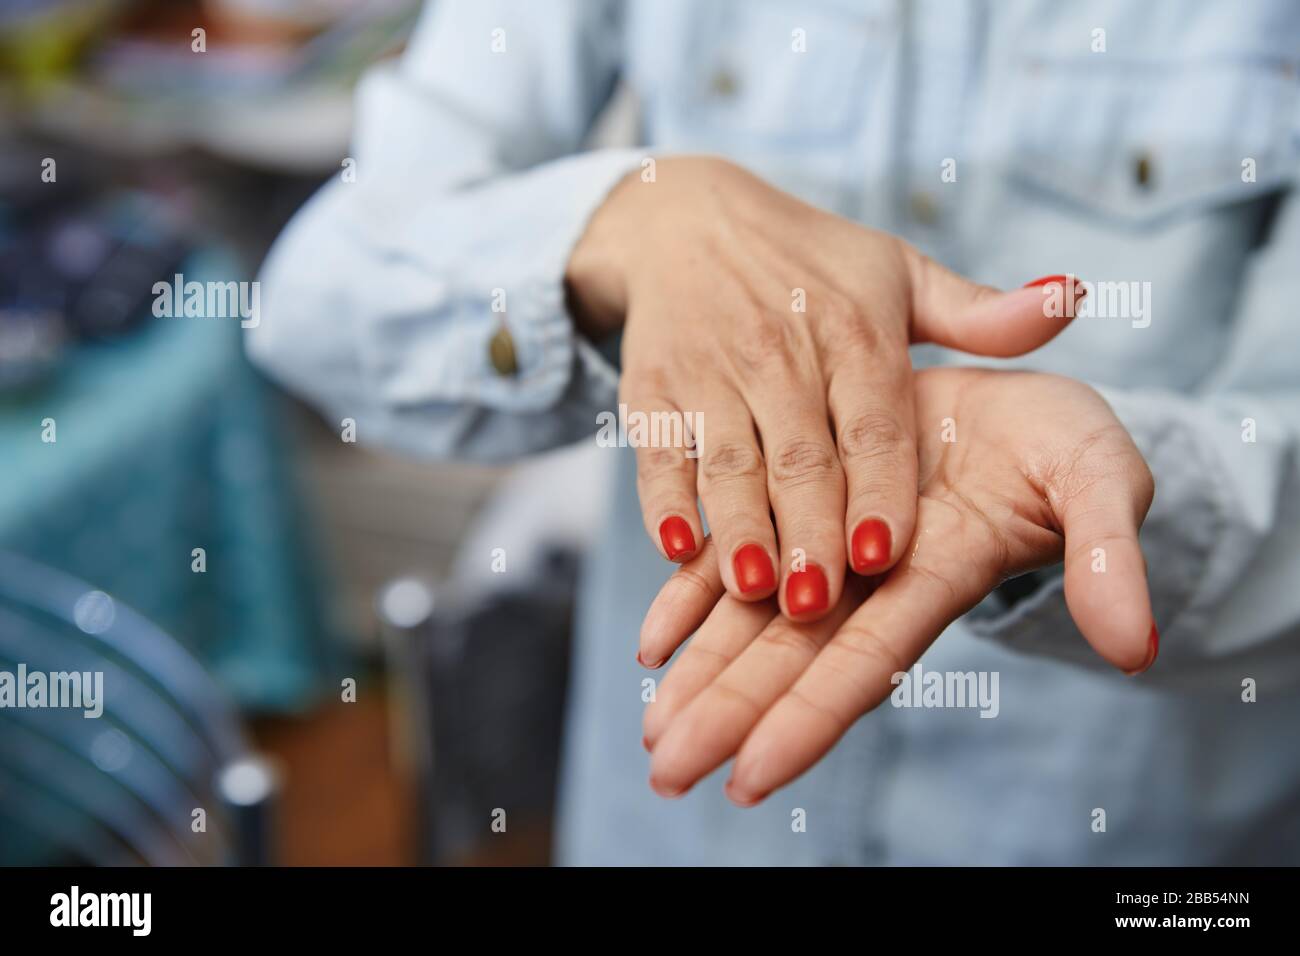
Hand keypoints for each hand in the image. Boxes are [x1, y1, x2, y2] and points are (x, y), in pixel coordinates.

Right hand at [567, 156, 1080, 625]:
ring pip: (729, 461)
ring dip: (739, 528)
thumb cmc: (808, 261)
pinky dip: (662, 501)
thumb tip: (1073, 300)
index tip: (887, 554)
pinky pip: (657, 451)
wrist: (685, 217)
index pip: (873, 422)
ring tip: (753, 590)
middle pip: (800, 456)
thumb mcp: (897, 271)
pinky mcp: (651, 387)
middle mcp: (781, 353)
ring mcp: (710, 371)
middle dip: (808, 530)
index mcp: (854, 331)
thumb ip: (979, 312)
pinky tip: (677, 550)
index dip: (879, 488)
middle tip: (817, 603)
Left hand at [638, 367, 1155, 803]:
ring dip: (700, 676)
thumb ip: (1108, 555)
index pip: (866, 661)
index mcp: (935, 574)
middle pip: (791, 658)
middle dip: (729, 716)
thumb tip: (1133, 647)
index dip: (811, 717)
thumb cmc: (1063, 445)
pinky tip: (651, 645)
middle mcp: (871, 577)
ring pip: (752, 621)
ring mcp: (830, 545)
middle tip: (666, 773)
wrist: (1012, 389)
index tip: (752, 776)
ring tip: (652, 736)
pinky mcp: (801, 505)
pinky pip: (737, 561)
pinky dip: (691, 599)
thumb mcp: (1098, 479)